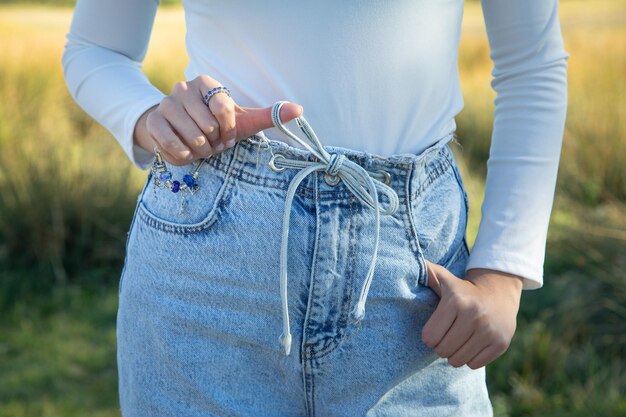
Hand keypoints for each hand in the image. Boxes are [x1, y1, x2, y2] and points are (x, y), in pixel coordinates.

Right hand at [133, 75, 303, 165]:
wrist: (179, 130)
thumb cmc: (215, 125)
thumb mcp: (243, 120)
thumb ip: (270, 115)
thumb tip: (299, 109)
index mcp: (207, 83)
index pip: (225, 109)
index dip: (229, 130)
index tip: (227, 136)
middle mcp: (183, 88)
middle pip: (208, 127)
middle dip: (214, 143)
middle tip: (212, 143)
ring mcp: (165, 104)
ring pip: (192, 139)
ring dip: (200, 151)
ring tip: (200, 147)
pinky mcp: (153, 122)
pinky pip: (172, 146)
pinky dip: (184, 156)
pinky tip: (186, 152)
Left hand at [421, 260, 523, 368]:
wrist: (499, 292)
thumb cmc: (463, 289)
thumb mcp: (444, 278)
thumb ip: (425, 272)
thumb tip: (409, 261)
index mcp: (456, 301)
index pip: (430, 337)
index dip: (429, 337)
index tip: (434, 331)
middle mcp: (474, 316)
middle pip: (443, 350)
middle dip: (440, 347)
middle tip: (446, 337)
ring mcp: (489, 330)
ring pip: (458, 360)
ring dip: (454, 354)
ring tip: (457, 341)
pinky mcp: (501, 343)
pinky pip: (474, 364)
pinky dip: (469, 359)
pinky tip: (471, 344)